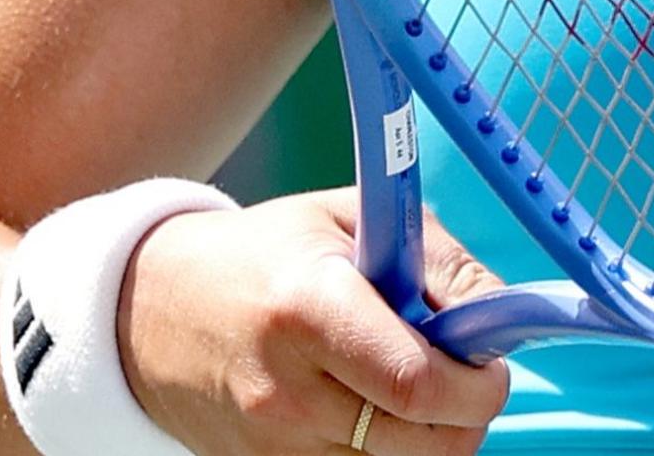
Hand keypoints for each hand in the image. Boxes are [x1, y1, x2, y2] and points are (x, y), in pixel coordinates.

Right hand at [121, 190, 511, 454]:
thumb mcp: (350, 221)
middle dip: (466, 415)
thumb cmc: (266, 255)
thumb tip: (503, 318)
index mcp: (310, 307)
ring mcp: (271, 444)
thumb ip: (438, 264)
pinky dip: (384, 450)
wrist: (150, 311)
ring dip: (427, 436)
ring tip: (408, 384)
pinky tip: (369, 408)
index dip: (477, 384)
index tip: (492, 365)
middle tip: (466, 378)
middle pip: (420, 442)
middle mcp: (286, 388)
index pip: (416, 381)